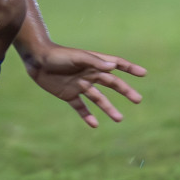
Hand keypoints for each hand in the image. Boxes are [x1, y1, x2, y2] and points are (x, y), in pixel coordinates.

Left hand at [21, 43, 144, 127]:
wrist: (36, 60)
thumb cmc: (58, 55)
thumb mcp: (77, 57)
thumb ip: (94, 62)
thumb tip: (114, 67)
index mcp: (93, 63)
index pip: (116, 64)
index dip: (130, 68)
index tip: (143, 73)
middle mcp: (89, 74)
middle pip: (111, 84)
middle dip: (125, 91)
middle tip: (138, 99)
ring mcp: (80, 85)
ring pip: (98, 99)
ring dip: (109, 108)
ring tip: (119, 119)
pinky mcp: (69, 95)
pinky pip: (81, 107)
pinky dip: (87, 116)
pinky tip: (95, 124)